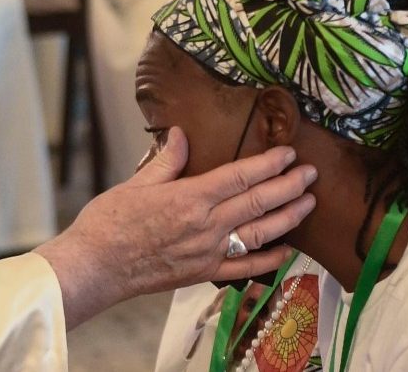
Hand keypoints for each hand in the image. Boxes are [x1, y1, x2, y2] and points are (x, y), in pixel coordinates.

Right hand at [34, 127, 316, 328]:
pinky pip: (246, 268)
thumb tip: (181, 135)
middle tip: (311, 173)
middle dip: (289, 186)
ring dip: (288, 217)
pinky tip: (287, 250)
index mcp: (190, 198)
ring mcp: (208, 252)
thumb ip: (167, 160)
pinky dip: (270, 259)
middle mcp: (206, 226)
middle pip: (258, 202)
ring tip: (309, 203)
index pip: (240, 176)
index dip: (268, 163)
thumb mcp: (137, 183)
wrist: (96, 266)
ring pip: (260, 233)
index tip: (288, 153)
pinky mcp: (203, 273)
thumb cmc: (109, 223)